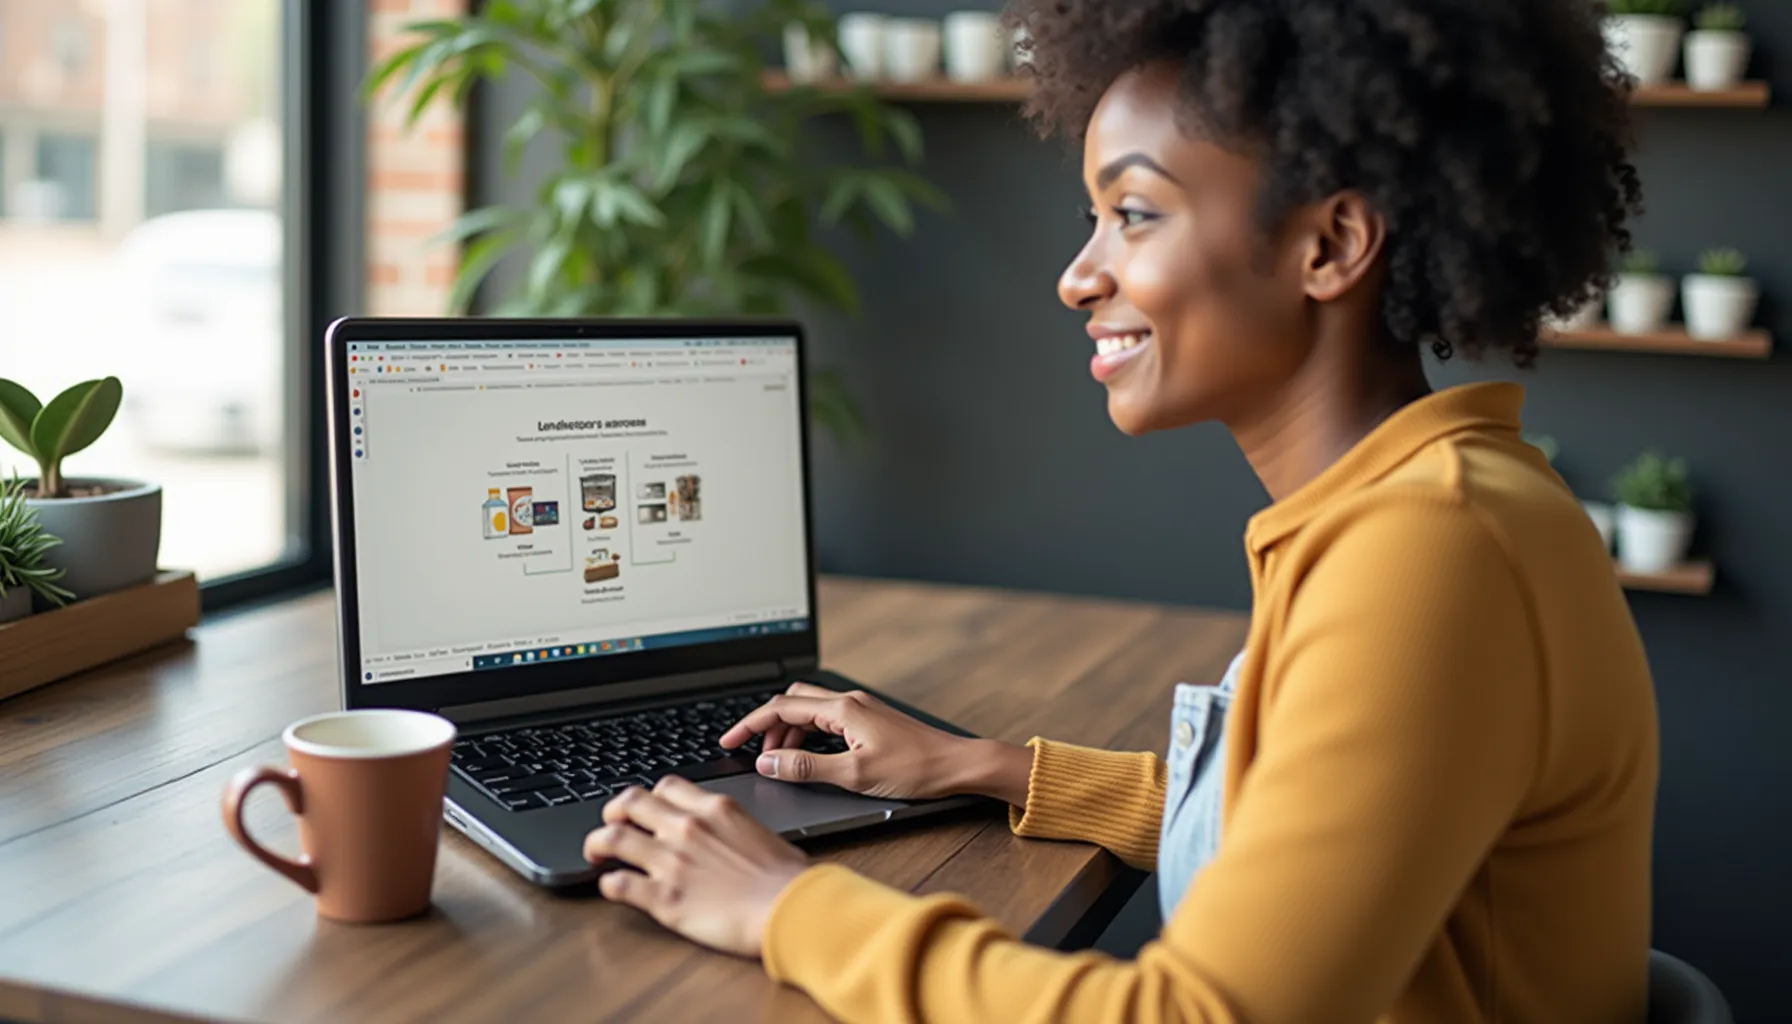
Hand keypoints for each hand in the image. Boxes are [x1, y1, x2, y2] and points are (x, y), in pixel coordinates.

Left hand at [583, 775, 808, 957]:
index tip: (645, 810)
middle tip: (611, 826)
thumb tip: (724, 834)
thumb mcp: (761, 833)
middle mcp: (686, 828)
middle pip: (628, 802)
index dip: (649, 796)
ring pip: (610, 838)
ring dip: (596, 844)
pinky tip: (611, 886)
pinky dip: (607, 883)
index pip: (664, 786)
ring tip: (595, 854)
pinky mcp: (663, 898)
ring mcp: (670, 862)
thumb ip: (732, 827)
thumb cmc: (787, 878)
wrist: (790, 908)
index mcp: (712, 808)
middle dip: (613, 812)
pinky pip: (616, 883)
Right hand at [720, 682, 1032, 804]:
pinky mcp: (869, 721)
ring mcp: (860, 710)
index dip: (749, 725)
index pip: (780, 707)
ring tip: (780, 762)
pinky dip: (807, 735)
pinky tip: (809, 757)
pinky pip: (826, 720)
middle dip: (767, 727)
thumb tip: (768, 763)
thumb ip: (806, 768)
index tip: (728, 741)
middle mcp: (849, 702)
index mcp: (842, 709)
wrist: (957, 765)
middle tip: (754, 756)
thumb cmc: (914, 770)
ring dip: (788, 733)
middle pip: (792, 702)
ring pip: (808, 711)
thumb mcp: (854, 775)